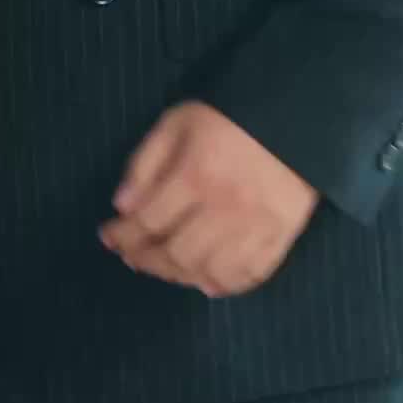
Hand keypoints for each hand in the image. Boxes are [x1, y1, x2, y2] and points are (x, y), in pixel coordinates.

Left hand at [98, 100, 318, 299]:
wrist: (293, 116)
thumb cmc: (227, 117)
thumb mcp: (176, 123)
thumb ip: (145, 162)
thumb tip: (122, 207)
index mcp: (195, 175)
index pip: (148, 221)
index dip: (122, 234)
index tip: (108, 236)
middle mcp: (224, 209)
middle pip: (176, 254)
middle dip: (146, 259)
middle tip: (132, 256)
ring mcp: (255, 228)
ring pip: (209, 272)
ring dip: (180, 276)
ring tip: (165, 267)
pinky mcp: (281, 237)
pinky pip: (250, 276)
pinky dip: (225, 286)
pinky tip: (206, 281)